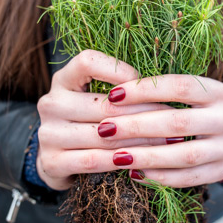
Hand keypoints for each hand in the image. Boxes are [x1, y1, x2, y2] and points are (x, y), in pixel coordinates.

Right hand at [36, 50, 168, 189]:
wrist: (58, 157)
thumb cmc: (87, 120)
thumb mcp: (93, 96)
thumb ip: (117, 88)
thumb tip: (163, 85)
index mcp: (63, 79)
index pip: (87, 61)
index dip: (118, 70)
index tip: (145, 82)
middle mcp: (50, 102)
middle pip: (102, 104)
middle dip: (144, 112)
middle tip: (174, 119)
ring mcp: (48, 133)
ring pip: (102, 134)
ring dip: (139, 140)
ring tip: (167, 141)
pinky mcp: (51, 161)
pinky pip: (93, 160)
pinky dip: (120, 160)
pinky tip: (141, 161)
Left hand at [100, 74, 222, 187]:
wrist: (214, 133)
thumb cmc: (183, 107)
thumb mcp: (175, 93)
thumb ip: (153, 93)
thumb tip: (113, 95)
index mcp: (217, 91)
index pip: (180, 86)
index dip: (145, 90)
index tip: (113, 95)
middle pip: (180, 122)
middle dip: (138, 126)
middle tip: (106, 129)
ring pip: (186, 154)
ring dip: (147, 156)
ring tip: (116, 156)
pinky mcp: (222, 171)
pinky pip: (189, 178)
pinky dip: (160, 177)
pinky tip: (135, 172)